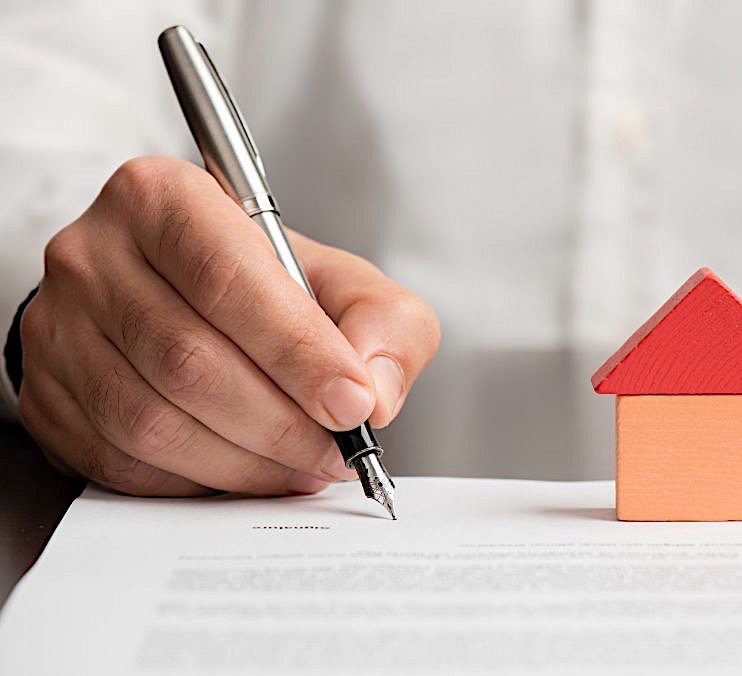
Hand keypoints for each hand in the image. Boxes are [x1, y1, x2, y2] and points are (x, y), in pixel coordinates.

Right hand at [18, 157, 440, 496]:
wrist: (180, 299)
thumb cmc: (266, 286)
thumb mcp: (343, 280)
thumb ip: (383, 322)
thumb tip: (374, 392)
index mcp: (164, 199)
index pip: (227, 278)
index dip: (296, 351)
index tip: (352, 403)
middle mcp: (94, 256)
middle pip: (187, 358)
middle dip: (280, 422)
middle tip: (337, 451)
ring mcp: (59, 330)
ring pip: (151, 420)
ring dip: (243, 462)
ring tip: (302, 466)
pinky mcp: (47, 395)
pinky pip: (123, 461)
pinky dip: (198, 482)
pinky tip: (248, 472)